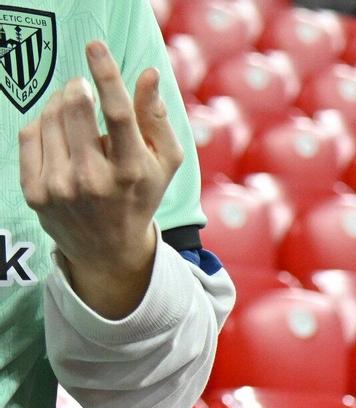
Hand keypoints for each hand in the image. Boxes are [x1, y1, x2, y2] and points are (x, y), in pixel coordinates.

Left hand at [18, 42, 182, 319]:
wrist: (109, 250)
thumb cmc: (140, 195)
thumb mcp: (163, 162)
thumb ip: (156, 117)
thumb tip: (147, 74)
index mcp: (132, 172)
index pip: (119, 115)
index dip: (107, 76)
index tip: (96, 47)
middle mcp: (94, 181)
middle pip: (76, 108)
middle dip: (77, 87)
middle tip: (82, 87)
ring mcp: (61, 188)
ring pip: (50, 117)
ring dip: (61, 104)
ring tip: (74, 115)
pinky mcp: (36, 192)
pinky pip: (30, 134)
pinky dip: (43, 124)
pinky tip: (58, 135)